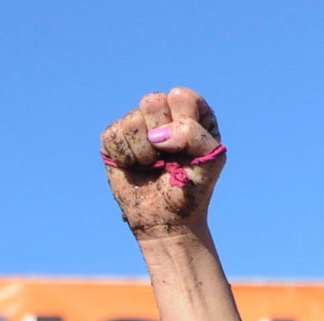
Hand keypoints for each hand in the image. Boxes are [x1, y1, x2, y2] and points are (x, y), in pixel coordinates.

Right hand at [100, 86, 224, 238]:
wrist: (167, 219)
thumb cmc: (191, 189)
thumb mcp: (211, 162)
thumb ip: (195, 136)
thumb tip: (157, 135)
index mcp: (191, 112)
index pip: (181, 97)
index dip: (182, 124)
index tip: (187, 150)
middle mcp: (163, 113)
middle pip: (152, 101)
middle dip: (161, 136)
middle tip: (167, 157)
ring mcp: (138, 124)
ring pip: (131, 120)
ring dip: (144, 152)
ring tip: (152, 165)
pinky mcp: (115, 137)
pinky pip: (112, 136)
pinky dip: (126, 158)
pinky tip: (134, 167)